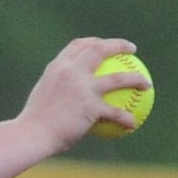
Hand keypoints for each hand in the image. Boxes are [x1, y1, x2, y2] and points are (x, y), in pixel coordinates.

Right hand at [19, 37, 149, 152]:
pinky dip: (125, 119)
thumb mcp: (40, 100)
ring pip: (118, 77)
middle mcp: (71, 72)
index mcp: (57, 68)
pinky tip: (132, 124)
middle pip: (100, 50)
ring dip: (136, 78)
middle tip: (132, 50)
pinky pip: (115, 112)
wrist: (30, 135)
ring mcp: (82, 88)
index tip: (102, 44)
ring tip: (146, 83)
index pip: (77, 46)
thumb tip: (64, 99)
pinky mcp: (91, 107)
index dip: (93, 42)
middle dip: (119, 45)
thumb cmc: (32, 124)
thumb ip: (55, 93)